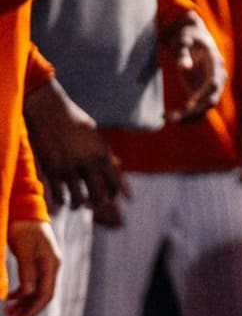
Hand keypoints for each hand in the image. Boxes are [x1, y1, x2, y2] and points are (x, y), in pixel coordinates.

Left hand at [5, 220, 59, 315]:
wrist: (26, 210)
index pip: (46, 293)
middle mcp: (52, 266)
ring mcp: (46, 264)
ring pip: (38, 290)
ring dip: (25, 302)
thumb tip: (27, 293)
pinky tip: (11, 297)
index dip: (33, 309)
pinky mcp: (38, 262)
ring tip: (9, 311)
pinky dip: (23, 293)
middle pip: (43, 295)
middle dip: (28, 309)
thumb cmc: (24, 228)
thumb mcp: (24, 249)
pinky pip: (33, 283)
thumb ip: (27, 271)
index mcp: (51, 263)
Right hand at [23, 78, 126, 222]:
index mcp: (102, 154)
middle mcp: (88, 163)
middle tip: (95, 204)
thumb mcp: (95, 136)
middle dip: (99, 203)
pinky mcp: (51, 170)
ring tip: (77, 204)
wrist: (49, 110)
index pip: (115, 182)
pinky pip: (59, 195)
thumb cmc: (74, 121)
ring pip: (78, 200)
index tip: (116, 199)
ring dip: (79, 204)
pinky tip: (62, 199)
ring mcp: (69, 168)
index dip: (117, 193)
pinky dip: (62, 201)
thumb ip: (105, 153)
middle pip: (99, 196)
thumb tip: (118, 164)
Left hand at [164, 12, 226, 122]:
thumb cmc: (188, 36)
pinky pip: (198, 109)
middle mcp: (218, 78)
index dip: (203, 97)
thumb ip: (183, 51)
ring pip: (205, 109)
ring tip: (166, 118)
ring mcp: (211, 87)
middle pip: (211, 101)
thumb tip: (184, 67)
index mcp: (216, 64)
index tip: (188, 106)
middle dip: (193, 112)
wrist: (193, 37)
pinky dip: (185, 115)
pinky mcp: (202, 92)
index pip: (213, 84)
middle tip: (172, 118)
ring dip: (189, 117)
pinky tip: (167, 116)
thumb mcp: (184, 39)